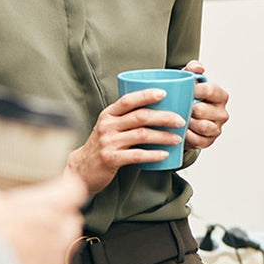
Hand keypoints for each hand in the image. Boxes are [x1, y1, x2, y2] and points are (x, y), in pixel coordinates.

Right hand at [0, 167, 85, 263]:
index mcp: (52, 207)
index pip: (75, 189)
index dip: (66, 187)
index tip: (60, 187)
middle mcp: (61, 231)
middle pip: (72, 218)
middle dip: (58, 216)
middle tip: (37, 217)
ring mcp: (58, 257)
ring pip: (66, 244)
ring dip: (53, 241)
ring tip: (31, 241)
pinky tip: (25, 262)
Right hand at [67, 88, 187, 193]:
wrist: (81, 169)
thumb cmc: (104, 145)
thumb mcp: (111, 127)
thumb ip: (128, 118)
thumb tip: (162, 109)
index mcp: (108, 114)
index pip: (128, 100)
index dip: (146, 95)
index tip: (164, 93)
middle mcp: (107, 126)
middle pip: (140, 117)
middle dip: (164, 117)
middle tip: (181, 120)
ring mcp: (108, 142)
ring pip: (142, 135)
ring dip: (163, 136)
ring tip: (178, 139)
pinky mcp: (110, 159)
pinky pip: (137, 155)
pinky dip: (153, 154)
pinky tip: (165, 154)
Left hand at [182, 60, 228, 150]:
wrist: (184, 118)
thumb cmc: (187, 97)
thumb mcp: (189, 80)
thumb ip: (193, 69)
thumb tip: (198, 68)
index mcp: (221, 96)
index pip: (210, 90)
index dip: (194, 90)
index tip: (183, 90)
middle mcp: (222, 112)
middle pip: (203, 110)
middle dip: (187, 109)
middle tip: (176, 107)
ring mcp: (217, 128)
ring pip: (202, 126)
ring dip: (188, 123)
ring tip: (178, 119)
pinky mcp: (209, 141)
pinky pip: (198, 140)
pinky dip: (187, 136)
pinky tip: (180, 131)